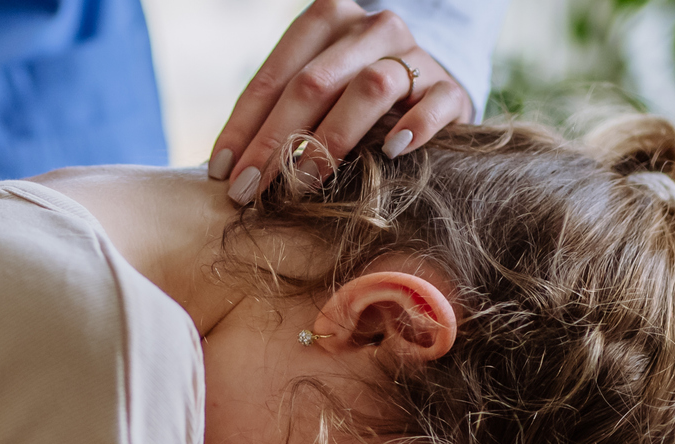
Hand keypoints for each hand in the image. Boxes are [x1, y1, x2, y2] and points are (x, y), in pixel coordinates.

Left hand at [208, 0, 473, 203]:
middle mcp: (371, 28)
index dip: (245, 125)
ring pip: (370, 87)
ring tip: (302, 184)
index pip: (277, 75)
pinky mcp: (451, 89)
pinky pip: (435, 103)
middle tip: (250, 191)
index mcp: (328, 20)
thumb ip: (280, 112)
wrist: (431, 88)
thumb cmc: (356, 100)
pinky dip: (413, 127)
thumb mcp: (317, 93)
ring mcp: (415, 55)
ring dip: (331, 139)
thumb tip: (226, 170)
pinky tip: (391, 153)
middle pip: (315, 83)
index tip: (223, 174)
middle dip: (276, 141)